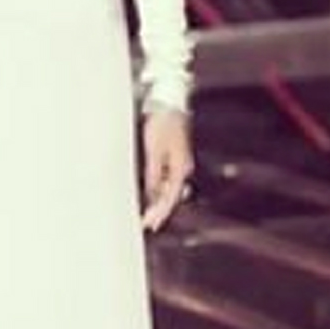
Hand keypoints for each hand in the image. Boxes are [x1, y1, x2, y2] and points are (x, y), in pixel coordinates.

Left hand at [140, 107, 193, 232]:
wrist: (169, 103)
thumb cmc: (161, 124)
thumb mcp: (154, 151)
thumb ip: (153, 175)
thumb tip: (152, 195)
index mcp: (180, 168)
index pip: (170, 197)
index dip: (159, 212)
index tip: (149, 224)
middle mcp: (182, 168)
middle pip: (171, 196)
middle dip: (159, 211)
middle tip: (147, 225)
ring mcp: (178, 163)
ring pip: (169, 189)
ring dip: (158, 202)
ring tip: (147, 216)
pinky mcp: (172, 157)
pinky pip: (166, 179)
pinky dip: (158, 190)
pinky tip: (151, 196)